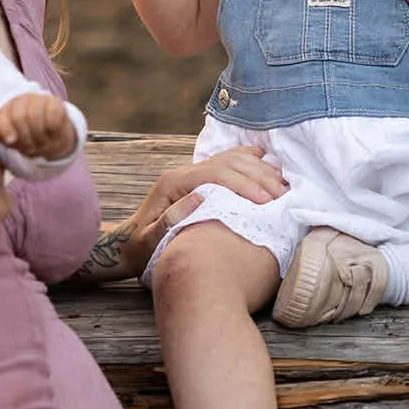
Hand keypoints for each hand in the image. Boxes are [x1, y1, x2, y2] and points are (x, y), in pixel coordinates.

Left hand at [0, 94, 76, 159]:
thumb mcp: (14, 140)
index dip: (6, 130)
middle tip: (30, 148)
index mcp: (8, 107)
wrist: (56, 137)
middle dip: (24, 137)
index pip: (3, 116)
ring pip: (34, 116)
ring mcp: (39, 99)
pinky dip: (52, 128)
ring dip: (38, 136)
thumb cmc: (31, 139)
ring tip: (41, 144)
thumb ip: (2, 135)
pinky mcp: (55, 102)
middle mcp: (22, 99)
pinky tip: (53, 133)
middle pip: (18, 117)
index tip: (11, 141)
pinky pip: (52, 115)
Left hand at [78, 145, 287, 281]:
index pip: (216, 174)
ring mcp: (190, 173)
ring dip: (258, 168)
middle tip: (283, 195)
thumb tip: (199, 198)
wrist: (126, 246)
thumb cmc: (139, 249)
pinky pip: (226, 162)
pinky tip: (266, 161)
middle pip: (227, 163)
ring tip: (282, 185)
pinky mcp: (196, 179)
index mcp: (173, 183)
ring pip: (229, 159)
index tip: (267, 202)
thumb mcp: (149, 241)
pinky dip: (248, 161)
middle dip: (258, 176)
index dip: (244, 184)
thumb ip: (169, 221)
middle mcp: (182, 172)